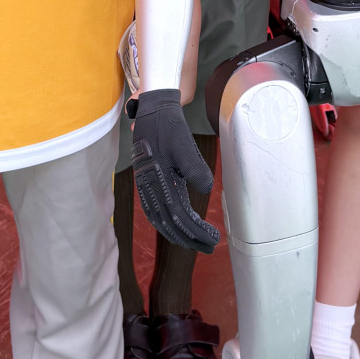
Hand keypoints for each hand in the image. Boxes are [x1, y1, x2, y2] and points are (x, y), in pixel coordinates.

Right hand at [131, 88, 219, 252]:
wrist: (152, 111)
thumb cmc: (169, 127)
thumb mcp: (185, 144)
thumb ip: (195, 168)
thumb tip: (207, 189)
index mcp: (158, 181)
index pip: (179, 216)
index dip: (196, 231)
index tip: (214, 238)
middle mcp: (149, 189)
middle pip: (169, 224)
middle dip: (190, 239)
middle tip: (210, 247)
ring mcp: (145, 188)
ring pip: (161, 221)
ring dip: (179, 234)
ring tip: (197, 242)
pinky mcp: (146, 184)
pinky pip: (156, 212)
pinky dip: (168, 224)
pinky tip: (179, 226)